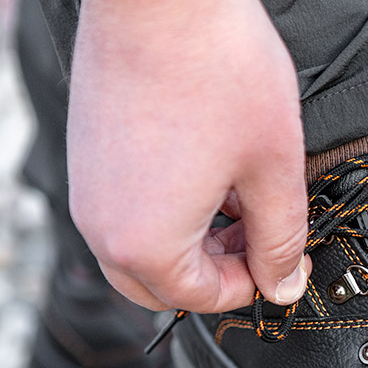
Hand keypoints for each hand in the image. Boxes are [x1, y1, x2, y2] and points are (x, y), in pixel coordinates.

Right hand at [67, 0, 310, 312]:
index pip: (202, 298)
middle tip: (257, 237)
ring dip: (189, 242)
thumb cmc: (219, 69)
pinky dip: (162, 211)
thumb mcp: (272, 166)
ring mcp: (85, 189)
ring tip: (236, 198)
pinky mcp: (83, 154)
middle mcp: (101, 227)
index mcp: (146, 244)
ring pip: (137, 250)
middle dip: (213, 273)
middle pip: (160, 287)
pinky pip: (121, 210)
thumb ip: (281, 238)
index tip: (282, 259)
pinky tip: (202, 169)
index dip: (252, 285)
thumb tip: (284, 285)